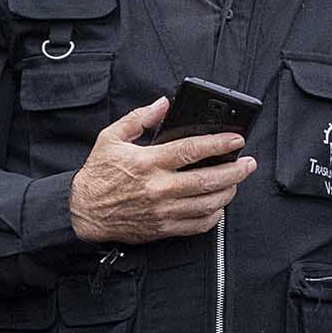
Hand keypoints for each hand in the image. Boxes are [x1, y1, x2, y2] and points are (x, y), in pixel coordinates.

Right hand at [69, 98, 252, 243]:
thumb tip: (163, 104)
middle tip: (248, 163)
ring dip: (228, 192)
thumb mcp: (111, 138)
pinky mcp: (163, 228)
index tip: (236, 139)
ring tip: (236, 182)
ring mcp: (162, 211)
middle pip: (208, 180)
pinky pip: (197, 225)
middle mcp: (158, 188)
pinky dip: (214, 216)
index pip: (191, 150)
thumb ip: (139, 118)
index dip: (218, 144)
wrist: (83, 212)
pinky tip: (218, 205)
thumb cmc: (98, 175)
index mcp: (148, 162)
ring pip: (208, 204)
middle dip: (235, 171)